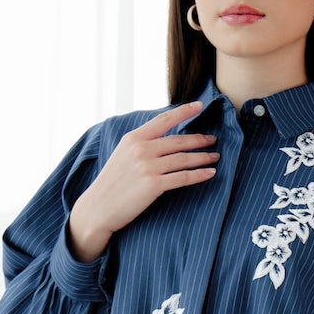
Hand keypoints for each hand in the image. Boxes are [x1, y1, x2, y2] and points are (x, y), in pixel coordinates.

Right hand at [67, 101, 218, 259]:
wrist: (98, 208)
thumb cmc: (111, 184)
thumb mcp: (122, 155)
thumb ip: (141, 145)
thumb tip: (162, 139)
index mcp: (133, 138)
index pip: (164, 119)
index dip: (184, 111)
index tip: (200, 105)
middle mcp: (141, 149)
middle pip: (178, 140)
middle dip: (199, 139)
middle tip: (213, 140)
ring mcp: (148, 167)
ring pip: (183, 158)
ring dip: (203, 157)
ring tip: (215, 157)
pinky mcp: (153, 185)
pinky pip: (182, 177)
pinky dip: (199, 175)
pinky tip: (210, 173)